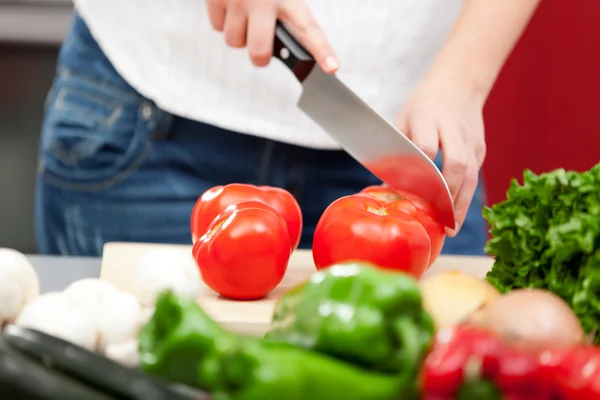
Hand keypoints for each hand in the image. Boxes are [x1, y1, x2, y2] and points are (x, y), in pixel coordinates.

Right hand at [206, 0, 338, 72]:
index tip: (331, 67)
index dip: (321, 51)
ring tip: (246, 16)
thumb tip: (298, 41)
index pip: (307, 29)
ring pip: (235, 41)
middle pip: (259, 52)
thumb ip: (290, 13)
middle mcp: (262, 1)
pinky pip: (218, 27)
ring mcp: (237, 1)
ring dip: (240, 35)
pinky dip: (224, 22)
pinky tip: (232, 7)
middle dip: (260, 56)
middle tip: (263, 49)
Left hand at [395, 76, 486, 236]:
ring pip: (471, 176)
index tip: (408, 193)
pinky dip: (465, 199)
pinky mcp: (480, 150)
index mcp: (429, 117)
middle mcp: (454, 130)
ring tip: (450, 229)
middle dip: (445, 195)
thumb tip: (387, 188)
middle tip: (435, 219)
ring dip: (460, 204)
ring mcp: (471, 141)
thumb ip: (398, 150)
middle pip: (456, 164)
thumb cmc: (423, 105)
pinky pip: (475, 178)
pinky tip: (455, 217)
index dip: (418, 171)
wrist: (459, 84)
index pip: (426, 146)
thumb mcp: (404, 119)